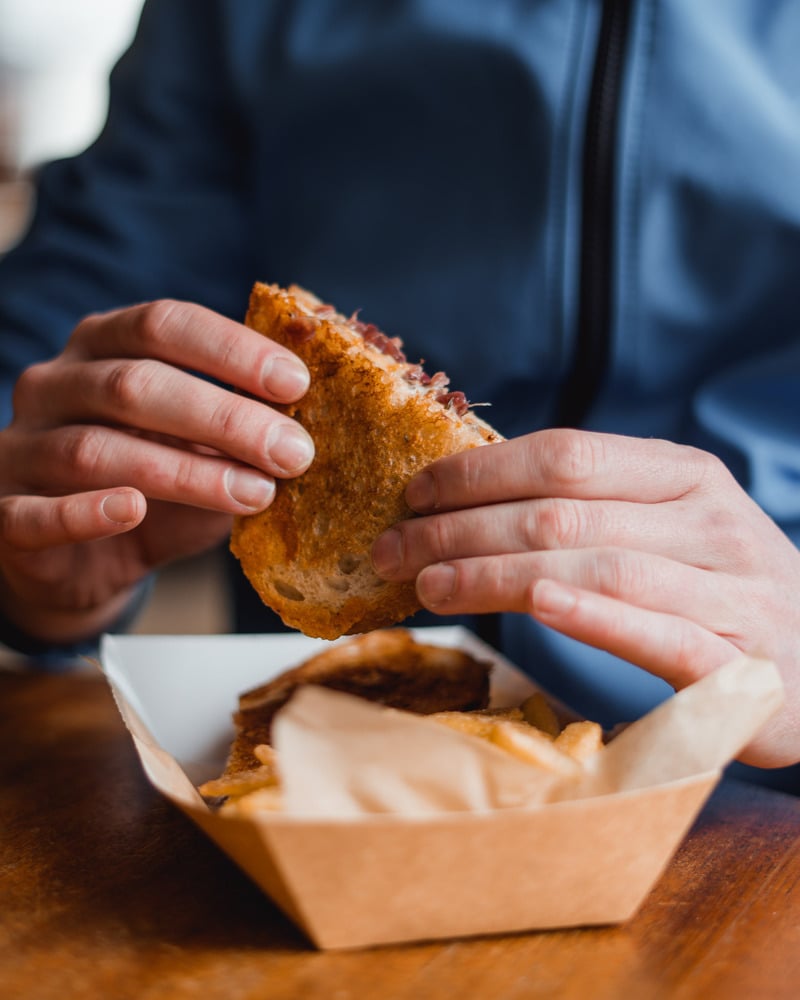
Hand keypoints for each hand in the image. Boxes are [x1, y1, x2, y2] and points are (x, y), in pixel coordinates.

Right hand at [0, 300, 313, 644]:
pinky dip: (86, 511)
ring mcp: (22, 445)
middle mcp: (56, 383)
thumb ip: (243, 422)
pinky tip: (132, 511)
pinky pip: (37, 512)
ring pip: (98, 449)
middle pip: (136, 384)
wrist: (80, 558)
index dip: (231, 350)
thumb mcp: (203, 445)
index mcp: (104, 345)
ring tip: (255, 494)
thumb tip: (322, 408)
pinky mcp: (4, 511)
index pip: (163, 324)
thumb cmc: (156, 487)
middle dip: (224, 417)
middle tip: (294, 452)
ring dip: (186, 472)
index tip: (297, 383)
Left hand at [372, 429, 799, 767]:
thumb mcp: (671, 526)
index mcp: (685, 476)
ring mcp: (731, 592)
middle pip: (562, 512)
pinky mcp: (741, 664)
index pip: (565, 455)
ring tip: (426, 584)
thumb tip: (472, 500)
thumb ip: (592, 508)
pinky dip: (592, 616)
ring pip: (595, 567)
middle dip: (461, 527)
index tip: (414, 492)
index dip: (480, 471)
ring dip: (495, 574)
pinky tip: (531, 606)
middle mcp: (709, 523)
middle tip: (391, 547)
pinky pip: (659, 633)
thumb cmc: (720, 590)